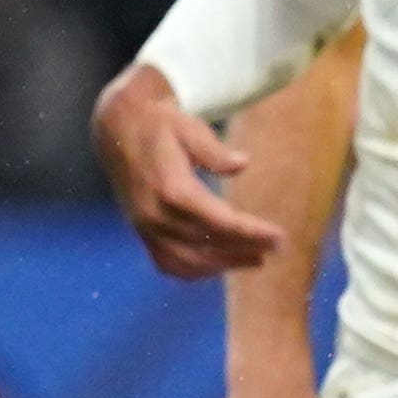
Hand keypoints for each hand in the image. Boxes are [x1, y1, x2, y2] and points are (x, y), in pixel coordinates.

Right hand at [92, 64, 280, 278]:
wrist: (118, 130)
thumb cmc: (162, 126)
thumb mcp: (189, 127)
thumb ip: (214, 150)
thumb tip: (241, 164)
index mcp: (169, 188)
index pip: (219, 221)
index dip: (251, 233)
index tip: (279, 237)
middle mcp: (154, 214)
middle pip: (208, 244)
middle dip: (245, 248)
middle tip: (276, 247)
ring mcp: (144, 227)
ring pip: (188, 261)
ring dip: (224, 264)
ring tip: (256, 259)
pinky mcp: (141, 232)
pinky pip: (168, 263)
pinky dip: (195, 271)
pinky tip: (221, 264)